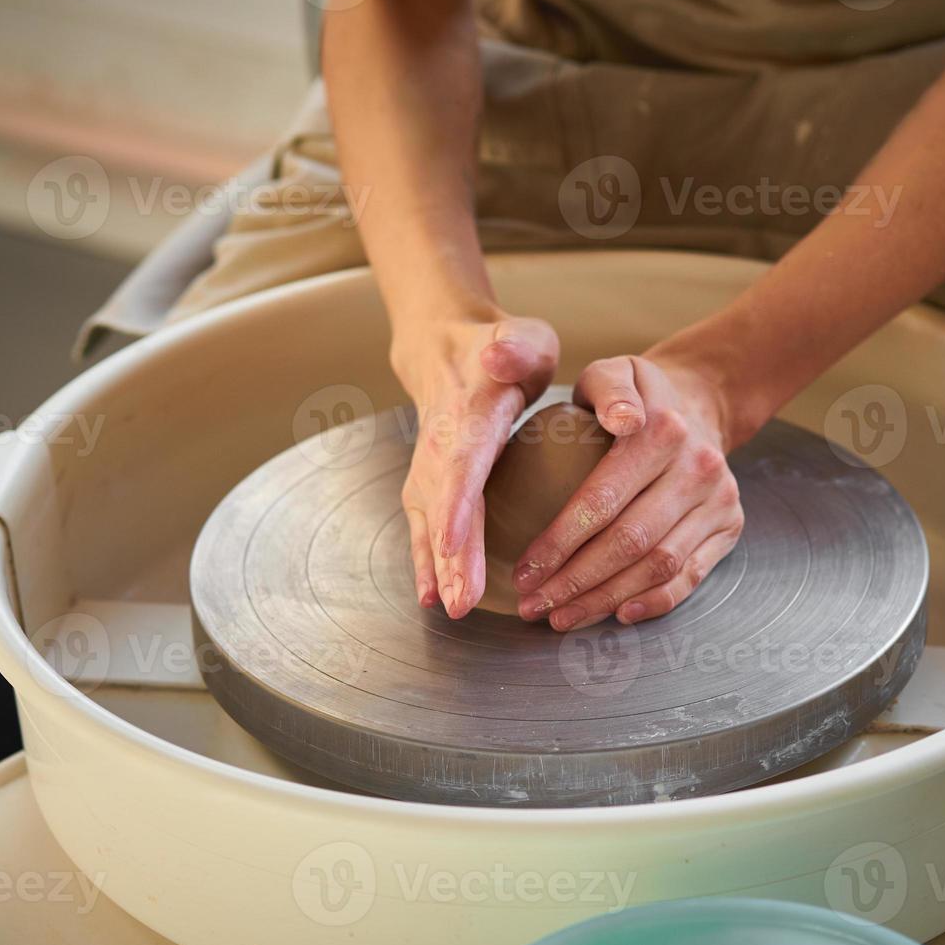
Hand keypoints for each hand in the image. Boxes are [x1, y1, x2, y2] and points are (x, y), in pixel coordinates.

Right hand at [394, 310, 558, 617]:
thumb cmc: (502, 349)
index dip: (456, 503)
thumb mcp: (522, 337)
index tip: (453, 541)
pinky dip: (426, 562)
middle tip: (462, 601)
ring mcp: (429, 465)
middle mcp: (441, 443)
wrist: (447, 347)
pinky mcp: (427, 483)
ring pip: (429, 521)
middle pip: (442, 504)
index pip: (461, 460)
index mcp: (470, 411)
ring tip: (452, 608)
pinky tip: (433, 598)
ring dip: (438, 567)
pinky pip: (422, 526)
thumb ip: (515, 346)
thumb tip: (500, 355)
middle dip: (449, 554)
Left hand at [512, 352, 744, 630]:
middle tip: (534, 604)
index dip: (560, 542)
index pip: (603, 499)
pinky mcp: (730, 526)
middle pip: (630, 541)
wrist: (700, 401)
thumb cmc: (636, 395)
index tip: (524, 571)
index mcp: (664, 431)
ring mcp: (718, 501)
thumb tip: (623, 419)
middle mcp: (698, 468)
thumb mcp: (614, 372)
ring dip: (606, 599)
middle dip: (575, 581)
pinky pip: (691, 576)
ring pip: (659, 566)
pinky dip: (654, 603)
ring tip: (562, 617)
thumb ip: (608, 389)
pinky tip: (616, 615)